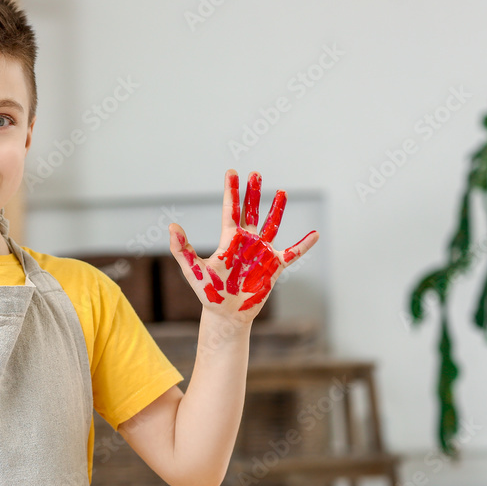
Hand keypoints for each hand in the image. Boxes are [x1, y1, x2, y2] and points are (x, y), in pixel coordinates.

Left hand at [168, 170, 318, 318]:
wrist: (226, 314)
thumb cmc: (208, 292)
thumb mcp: (192, 270)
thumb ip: (181, 249)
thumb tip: (171, 226)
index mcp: (228, 240)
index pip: (230, 210)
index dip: (231, 191)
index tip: (232, 172)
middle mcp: (246, 242)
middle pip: (251, 211)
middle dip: (253, 193)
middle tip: (255, 174)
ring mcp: (261, 252)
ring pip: (271, 225)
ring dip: (276, 209)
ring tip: (282, 192)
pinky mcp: (274, 266)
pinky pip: (293, 253)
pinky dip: (304, 245)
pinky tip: (315, 234)